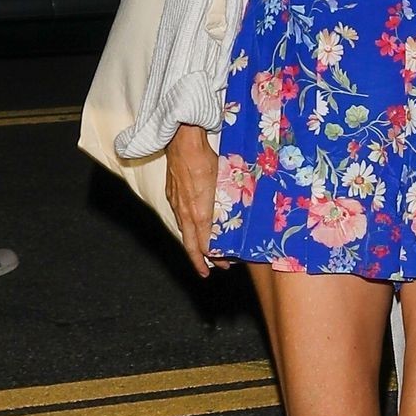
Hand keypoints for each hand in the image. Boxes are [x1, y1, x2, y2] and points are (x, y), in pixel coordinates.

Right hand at [165, 124, 221, 277]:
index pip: (205, 244)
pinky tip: (191, 230)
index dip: (215, 257)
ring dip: (192, 246)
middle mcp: (186, 213)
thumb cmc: (206, 160)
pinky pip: (179, 219)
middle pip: (190, 245)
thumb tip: (243, 213)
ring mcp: (177, 204)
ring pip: (183, 232)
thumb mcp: (225, 183)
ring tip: (200, 255)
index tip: (224, 263)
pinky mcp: (171, 195)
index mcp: (200, 213)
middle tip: (207, 273)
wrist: (183, 142)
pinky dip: (186, 230)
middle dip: (199, 261)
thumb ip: (231, 202)